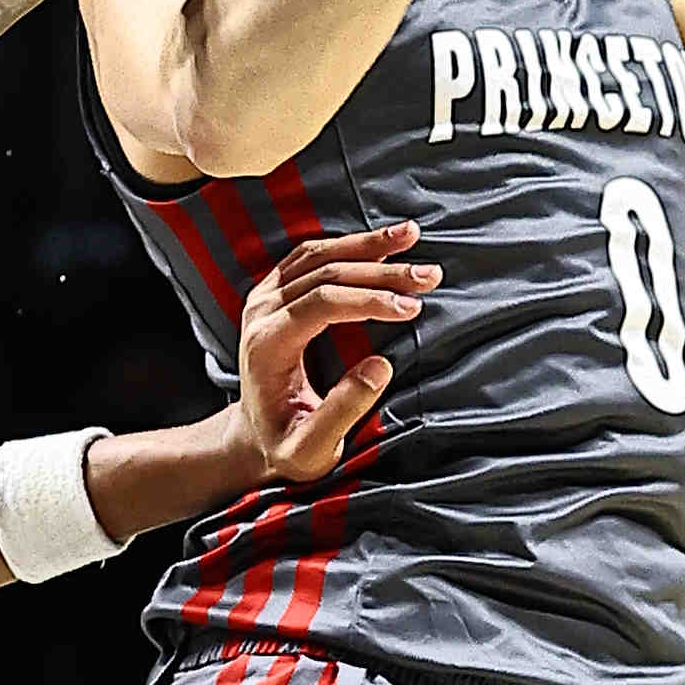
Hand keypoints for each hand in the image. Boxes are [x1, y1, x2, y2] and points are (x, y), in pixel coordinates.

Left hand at [234, 221, 431, 479]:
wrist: (255, 437)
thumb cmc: (286, 447)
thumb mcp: (311, 448)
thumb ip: (342, 411)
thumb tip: (381, 366)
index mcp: (266, 346)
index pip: (319, 304)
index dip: (368, 300)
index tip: (411, 307)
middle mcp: (259, 313)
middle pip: (323, 273)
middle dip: (382, 271)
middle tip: (429, 276)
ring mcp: (264, 297)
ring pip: (318, 254)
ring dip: (369, 246)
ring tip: (412, 236)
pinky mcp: (274, 291)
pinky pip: (312, 255)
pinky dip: (350, 246)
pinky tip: (384, 244)